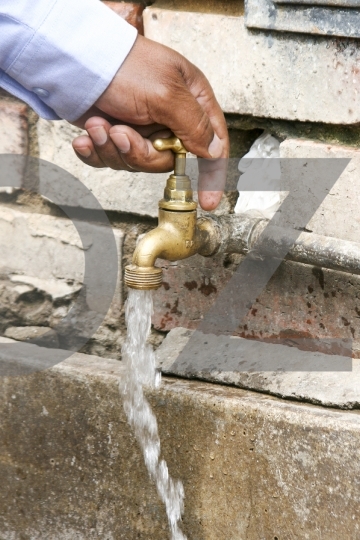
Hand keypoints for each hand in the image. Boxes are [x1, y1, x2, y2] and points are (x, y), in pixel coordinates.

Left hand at [72, 35, 228, 209]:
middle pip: (167, 161)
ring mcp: (141, 127)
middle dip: (138, 153)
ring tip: (98, 125)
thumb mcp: (167, 94)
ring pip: (136, 162)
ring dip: (112, 148)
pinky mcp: (116, 133)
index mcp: (191, 101)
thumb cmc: (124, 64)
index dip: (212, 173)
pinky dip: (97, 151)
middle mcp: (169, 116)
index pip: (212, 143)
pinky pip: (112, 159)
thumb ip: (194, 125)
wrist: (75, 58)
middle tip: (120, 133)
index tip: (209, 200)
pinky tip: (87, 135)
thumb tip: (214, 150)